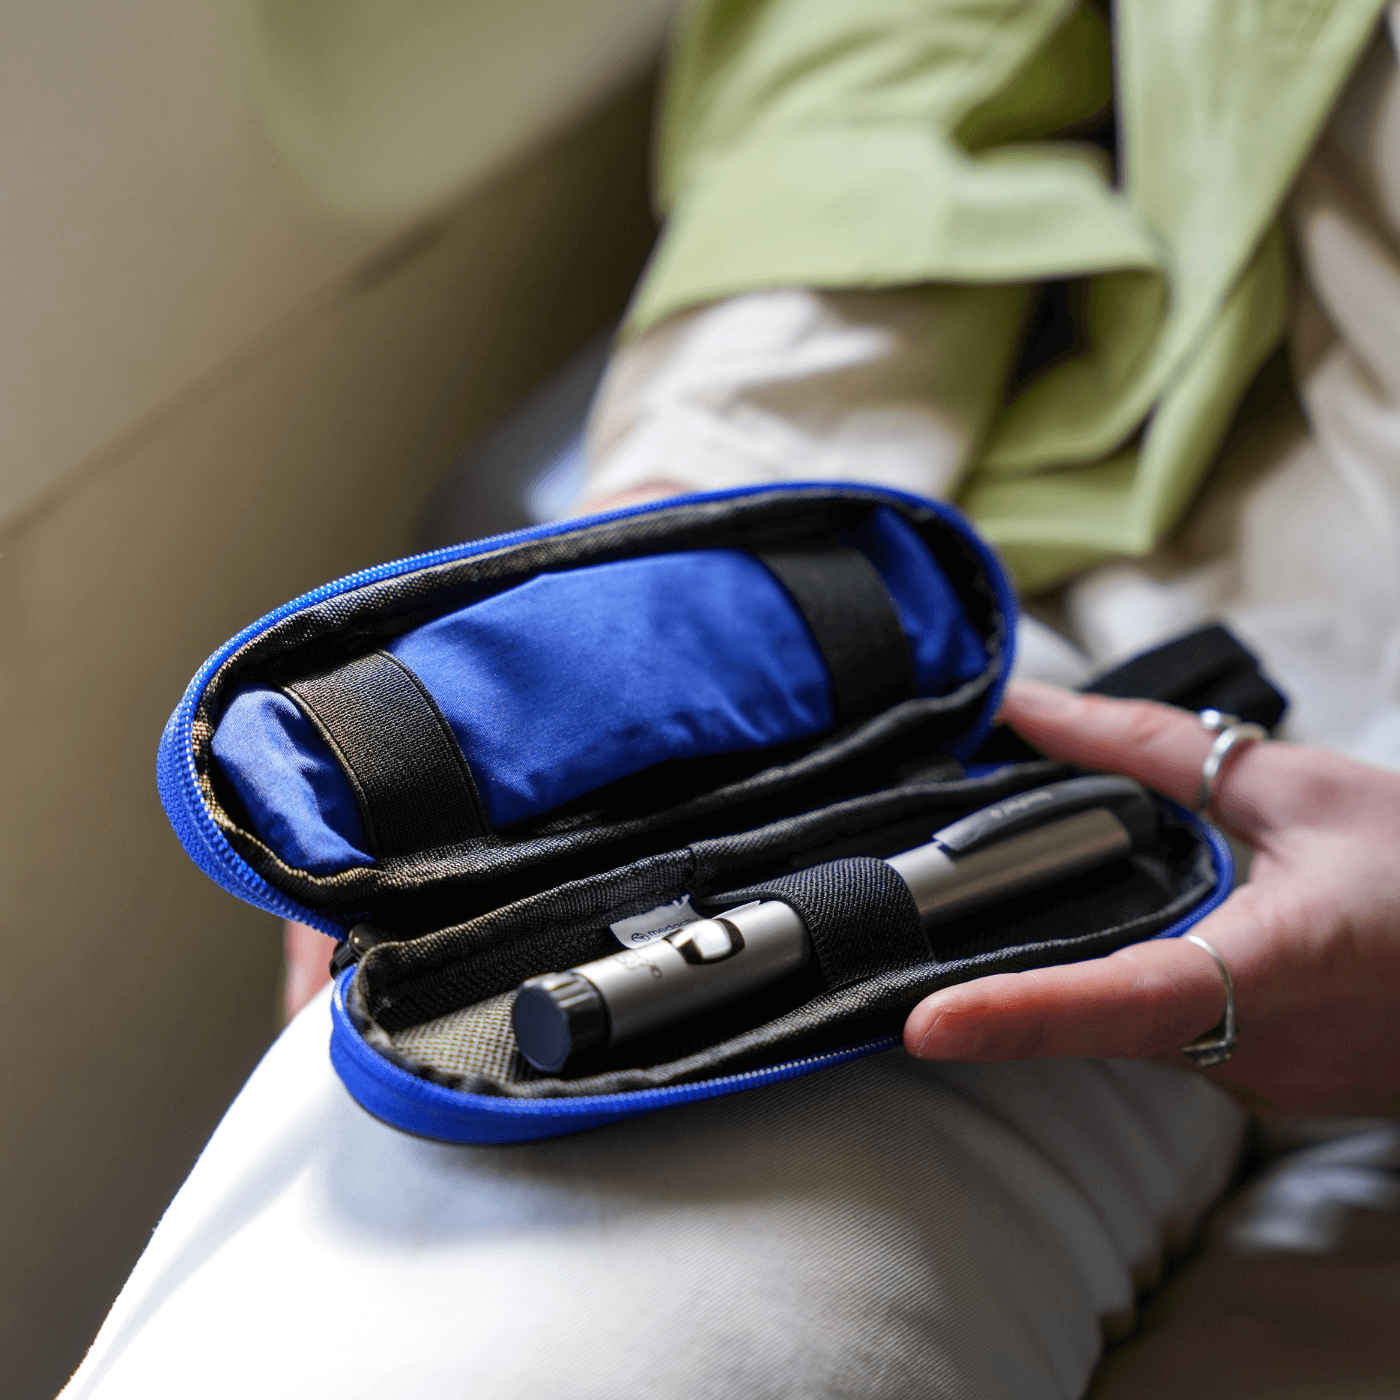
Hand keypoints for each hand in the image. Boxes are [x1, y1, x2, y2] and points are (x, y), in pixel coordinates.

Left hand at [904, 680, 1399, 1116]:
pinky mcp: (1266, 1089)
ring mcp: (1266, 1084)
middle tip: (904, 960)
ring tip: (986, 949)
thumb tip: (1034, 707)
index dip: (1020, 1018)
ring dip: (1063, 987)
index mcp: (1277, 968)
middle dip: (1000, 995)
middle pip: (1092, 1024)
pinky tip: (1109, 952)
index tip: (925, 1026)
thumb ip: (1152, 749)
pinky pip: (1166, 1042)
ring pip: (1125, 1035)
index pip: (1125, 1000)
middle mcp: (1261, 1049)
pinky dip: (1122, 996)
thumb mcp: (1299, 788)